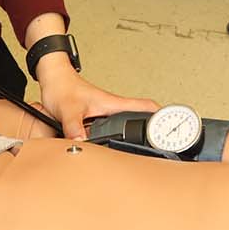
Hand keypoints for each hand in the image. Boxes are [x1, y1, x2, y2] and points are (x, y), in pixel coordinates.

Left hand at [33, 62, 155, 139]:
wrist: (53, 80)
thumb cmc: (63, 87)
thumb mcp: (68, 110)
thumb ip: (74, 127)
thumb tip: (82, 143)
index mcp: (113, 104)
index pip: (147, 106)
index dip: (164, 116)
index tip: (175, 126)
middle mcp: (113, 108)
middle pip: (142, 118)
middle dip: (155, 130)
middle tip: (164, 145)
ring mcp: (106, 113)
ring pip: (127, 125)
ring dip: (135, 135)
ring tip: (145, 149)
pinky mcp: (97, 118)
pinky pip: (112, 130)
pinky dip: (117, 138)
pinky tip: (114, 147)